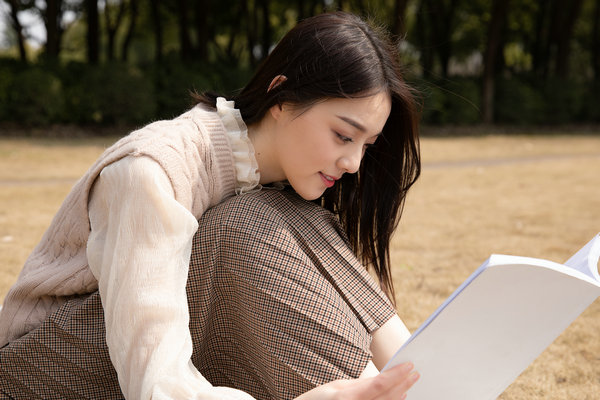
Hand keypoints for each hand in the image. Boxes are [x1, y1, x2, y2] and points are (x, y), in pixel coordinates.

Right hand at [295, 362, 418, 399]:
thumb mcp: (337, 387)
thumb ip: (361, 384)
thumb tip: (384, 378)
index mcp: (346, 397)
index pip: (380, 384)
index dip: (397, 374)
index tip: (409, 364)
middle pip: (388, 397)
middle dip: (403, 384)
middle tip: (415, 373)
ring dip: (399, 396)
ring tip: (408, 383)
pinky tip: (397, 397)